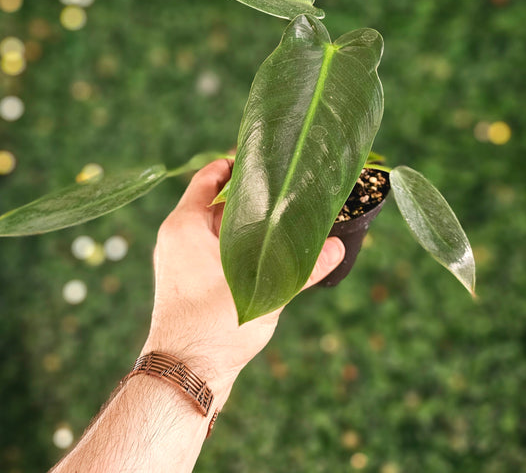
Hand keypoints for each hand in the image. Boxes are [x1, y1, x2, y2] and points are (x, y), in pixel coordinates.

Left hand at [142, 158, 344, 402]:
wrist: (184, 375)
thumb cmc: (214, 325)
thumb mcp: (265, 290)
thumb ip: (303, 267)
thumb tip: (337, 247)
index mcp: (185, 225)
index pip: (208, 179)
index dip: (232, 166)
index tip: (260, 162)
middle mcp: (177, 238)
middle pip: (216, 205)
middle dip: (249, 200)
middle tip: (283, 194)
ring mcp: (179, 261)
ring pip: (216, 232)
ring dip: (244, 227)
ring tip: (279, 223)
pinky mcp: (186, 282)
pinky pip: (212, 252)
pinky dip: (235, 249)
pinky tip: (263, 256)